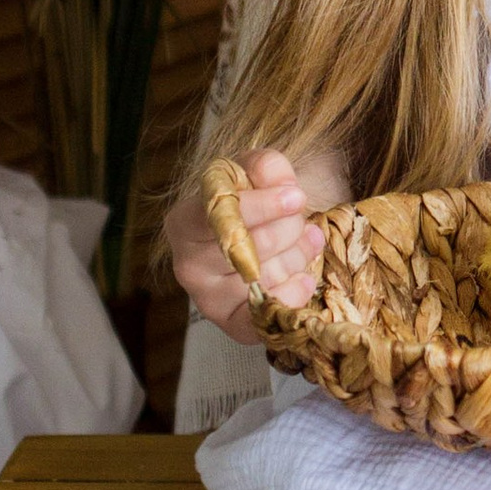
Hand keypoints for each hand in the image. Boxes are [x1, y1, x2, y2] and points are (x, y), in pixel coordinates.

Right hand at [165, 150, 324, 339]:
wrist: (252, 237)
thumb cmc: (250, 202)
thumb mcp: (254, 172)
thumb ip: (266, 166)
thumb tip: (283, 186)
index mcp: (184, 220)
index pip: (220, 215)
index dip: (262, 206)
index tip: (296, 196)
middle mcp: (187, 263)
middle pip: (249, 246)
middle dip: (288, 228)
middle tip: (299, 217)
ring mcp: (207, 298)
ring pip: (265, 277)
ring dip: (297, 255)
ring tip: (306, 240)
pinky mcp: (230, 323)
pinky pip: (266, 315)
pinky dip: (292, 295)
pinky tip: (304, 277)